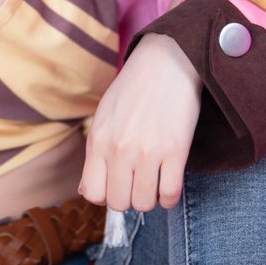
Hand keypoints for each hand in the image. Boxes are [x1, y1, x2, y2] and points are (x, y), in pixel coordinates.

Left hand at [80, 33, 201, 212]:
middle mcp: (119, 149)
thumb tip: (89, 192)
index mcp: (98, 140)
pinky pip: (170, 194)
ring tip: (154, 181)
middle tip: (137, 183)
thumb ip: (95, 153)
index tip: (117, 184)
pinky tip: (169, 184)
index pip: (92, 193)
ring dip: (150, 198)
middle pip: (119, 203)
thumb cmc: (135, 88)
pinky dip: (169, 198)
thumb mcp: (104, 116)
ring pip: (144, 203)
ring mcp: (147, 152)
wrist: (168, 61)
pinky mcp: (176, 151)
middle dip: (128, 198)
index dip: (105, 195)